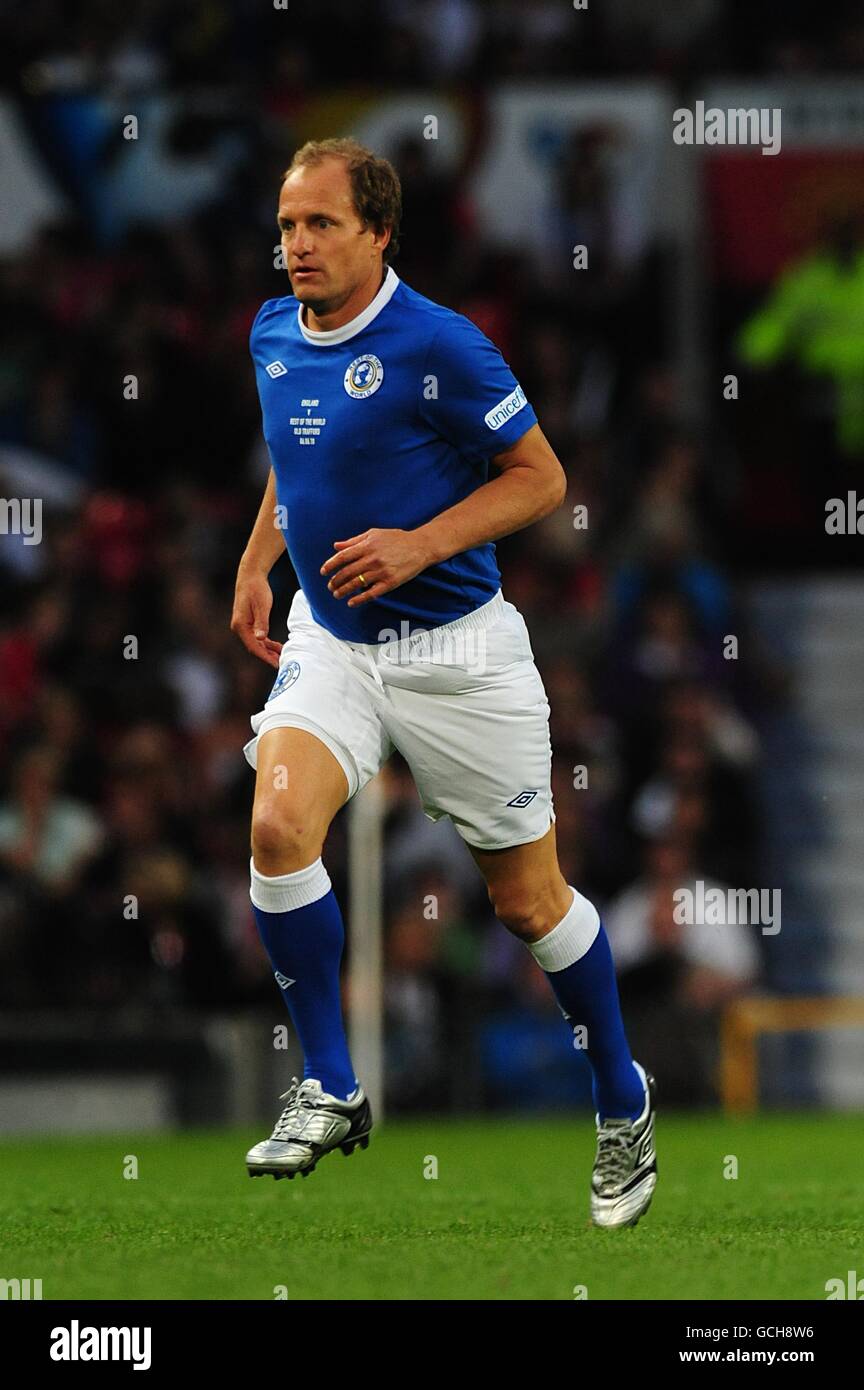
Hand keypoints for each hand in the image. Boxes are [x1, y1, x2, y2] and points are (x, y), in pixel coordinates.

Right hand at [230, 568, 282, 667]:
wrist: (250, 576)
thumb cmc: (257, 589)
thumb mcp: (262, 606)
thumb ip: (262, 623)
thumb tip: (261, 639)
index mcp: (240, 625)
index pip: (253, 646)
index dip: (265, 657)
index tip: (276, 664)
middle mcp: (239, 628)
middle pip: (254, 647)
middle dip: (268, 656)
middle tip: (282, 663)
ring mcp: (242, 626)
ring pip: (256, 644)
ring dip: (268, 650)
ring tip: (282, 656)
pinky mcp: (248, 623)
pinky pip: (257, 637)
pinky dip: (267, 643)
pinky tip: (277, 647)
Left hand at [320, 527, 434, 606]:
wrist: (420, 547)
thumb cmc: (397, 539)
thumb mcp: (374, 534)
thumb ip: (354, 540)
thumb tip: (336, 546)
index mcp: (367, 546)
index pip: (343, 557)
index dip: (330, 565)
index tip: (323, 572)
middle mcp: (373, 559)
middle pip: (347, 572)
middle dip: (335, 581)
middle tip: (330, 586)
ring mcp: (381, 572)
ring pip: (356, 584)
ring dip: (344, 590)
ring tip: (337, 594)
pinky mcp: (390, 582)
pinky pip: (371, 593)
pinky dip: (359, 599)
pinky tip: (351, 603)